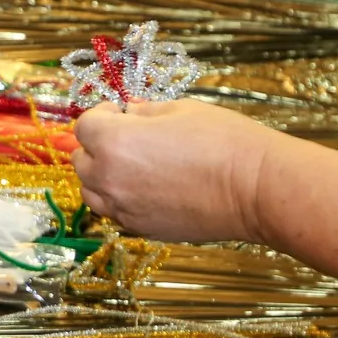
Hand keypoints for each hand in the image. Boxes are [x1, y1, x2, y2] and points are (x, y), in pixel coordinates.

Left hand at [71, 100, 274, 242]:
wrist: (255, 188)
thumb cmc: (223, 141)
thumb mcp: (180, 109)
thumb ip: (145, 111)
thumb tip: (130, 111)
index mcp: (114, 141)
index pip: (84, 126)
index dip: (101, 115)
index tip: (120, 112)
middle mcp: (110, 178)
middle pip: (81, 160)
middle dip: (97, 145)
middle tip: (125, 136)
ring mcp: (124, 208)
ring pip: (92, 192)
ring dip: (102, 176)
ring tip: (131, 166)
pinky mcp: (141, 228)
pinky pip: (115, 212)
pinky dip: (120, 199)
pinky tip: (146, 188)